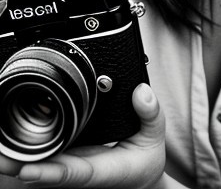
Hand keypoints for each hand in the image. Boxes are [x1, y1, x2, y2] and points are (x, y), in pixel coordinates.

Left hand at [13, 83, 165, 187]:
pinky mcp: (64, 161)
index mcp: (103, 171)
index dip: (49, 173)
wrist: (139, 181)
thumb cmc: (143, 162)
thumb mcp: (154, 138)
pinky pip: (42, 157)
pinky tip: (5, 142)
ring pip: (38, 166)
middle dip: (19, 165)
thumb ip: (150, 115)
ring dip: (15, 158)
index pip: (73, 174)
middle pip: (45, 173)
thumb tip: (140, 93)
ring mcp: (70, 168)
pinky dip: (23, 150)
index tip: (27, 170)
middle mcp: (81, 173)